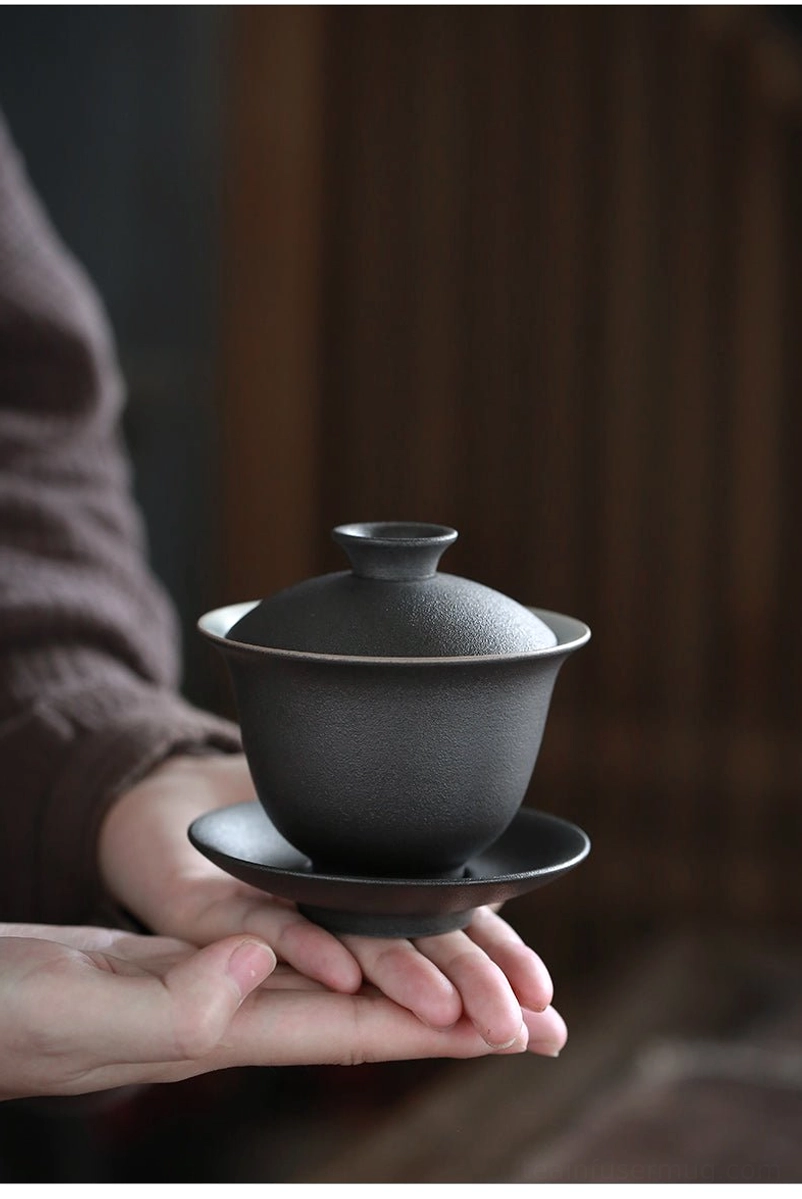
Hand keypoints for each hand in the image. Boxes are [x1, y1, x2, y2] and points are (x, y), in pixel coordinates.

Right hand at [0, 923, 541, 1100]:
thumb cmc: (10, 1016)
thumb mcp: (86, 1010)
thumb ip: (174, 1001)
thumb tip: (261, 961)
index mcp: (222, 1028)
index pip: (355, 1029)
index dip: (438, 1029)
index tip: (515, 1028)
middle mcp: (235, 1011)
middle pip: (370, 1014)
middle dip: (458, 1019)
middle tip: (541, 1020)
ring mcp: (216, 987)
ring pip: (341, 981)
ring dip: (416, 983)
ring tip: (485, 986)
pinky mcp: (193, 955)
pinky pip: (294, 948)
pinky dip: (347, 943)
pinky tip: (367, 937)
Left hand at [98, 755, 566, 1055]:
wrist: (173, 807)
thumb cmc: (267, 829)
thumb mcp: (358, 829)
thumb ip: (418, 861)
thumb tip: (510, 889)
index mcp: (364, 917)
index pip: (441, 943)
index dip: (496, 971)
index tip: (547, 1005)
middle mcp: (321, 933)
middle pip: (400, 963)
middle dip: (465, 994)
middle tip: (520, 1029)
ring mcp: (264, 929)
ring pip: (340, 958)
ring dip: (397, 982)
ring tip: (449, 1013)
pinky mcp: (202, 911)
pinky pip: (253, 926)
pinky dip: (302, 946)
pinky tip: (341, 971)